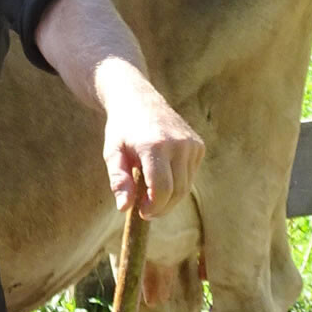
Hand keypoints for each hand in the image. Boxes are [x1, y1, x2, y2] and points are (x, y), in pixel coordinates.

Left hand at [102, 91, 203, 218]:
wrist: (138, 99)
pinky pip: (190, 175)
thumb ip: (119, 180)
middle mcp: (178, 143)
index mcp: (154, 145)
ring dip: (170, 198)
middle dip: (162, 207)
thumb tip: (124, 208)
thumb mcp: (112, 154)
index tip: (142, 212)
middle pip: (177, 191)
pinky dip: (177, 183)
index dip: (153, 207)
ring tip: (150, 195)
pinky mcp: (199, 146)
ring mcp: (192, 144)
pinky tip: (161, 177)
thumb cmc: (122, 129)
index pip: (162, 189)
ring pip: (186, 186)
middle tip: (146, 211)